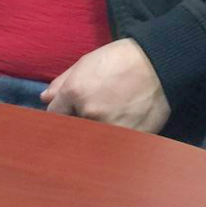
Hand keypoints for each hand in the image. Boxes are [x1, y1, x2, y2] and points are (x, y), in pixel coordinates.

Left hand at [42, 39, 170, 132]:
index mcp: (75, 92)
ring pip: (92, 141)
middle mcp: (89, 113)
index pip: (54, 115)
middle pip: (71, 131)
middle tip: (93, 116)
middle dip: (77, 126)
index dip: (60, 115)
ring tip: (111, 120)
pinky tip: (123, 127)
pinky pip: (114, 147)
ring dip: (96, 135)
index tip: (67, 115)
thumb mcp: (87, 62)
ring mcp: (110, 128)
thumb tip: (45, 98)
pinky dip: (115, 142)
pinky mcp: (130, 138)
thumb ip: (63, 81)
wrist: (160, 63)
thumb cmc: (122, 59)